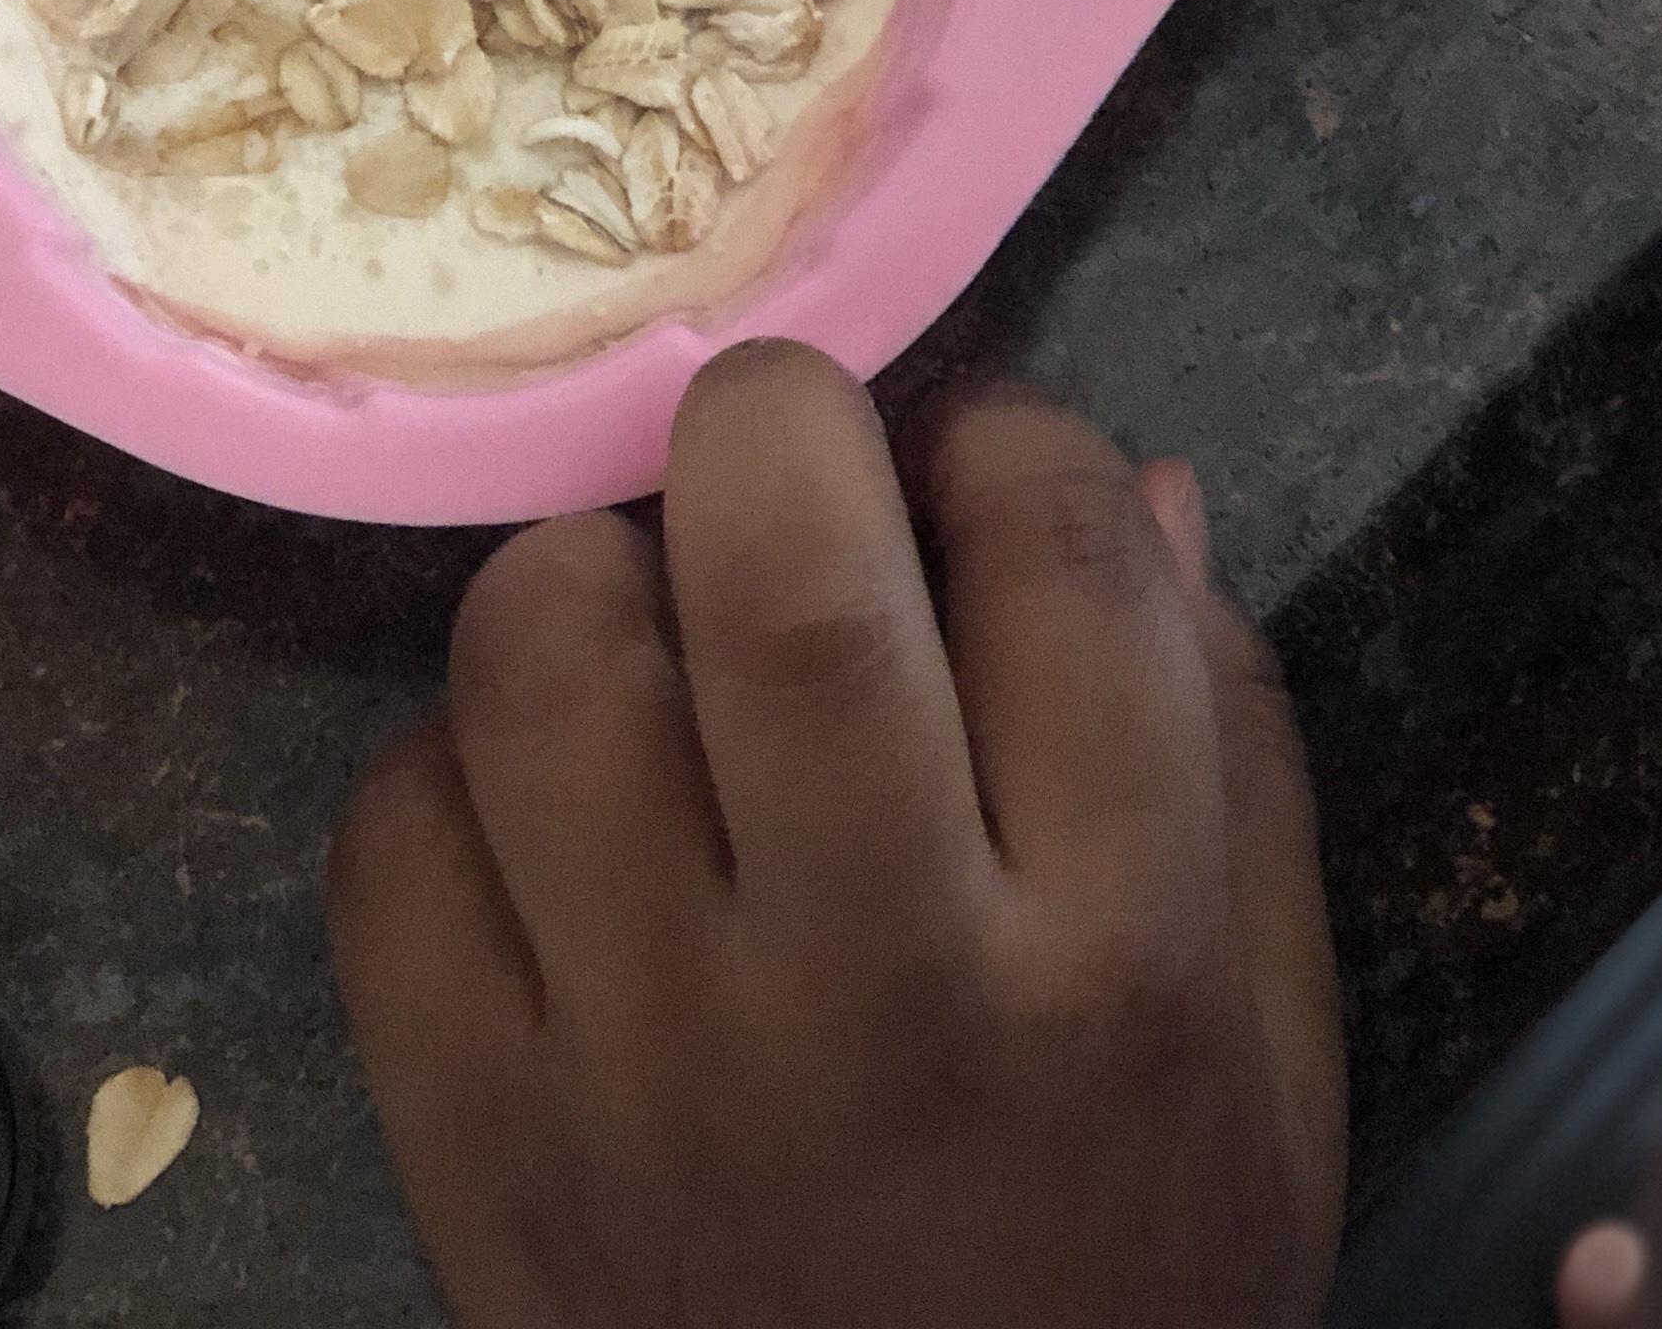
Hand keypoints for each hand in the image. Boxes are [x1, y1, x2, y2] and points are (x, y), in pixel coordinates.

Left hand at [329, 341, 1343, 1328]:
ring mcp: (645, 1067)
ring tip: (654, 624)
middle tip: (784, 453)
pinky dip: (456, 765)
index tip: (979, 465)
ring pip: (543, 660)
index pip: (1056, 556)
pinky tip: (553, 814)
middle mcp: (875, 991)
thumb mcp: (1268, 1050)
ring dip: (594, 570)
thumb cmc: (1120, 1280)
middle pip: (777, 572)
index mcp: (1113, 961)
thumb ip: (1232, 750)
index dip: (1009, 436)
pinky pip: (394, 832)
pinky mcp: (466, 1136)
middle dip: (774, 420)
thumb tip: (1124, 479)